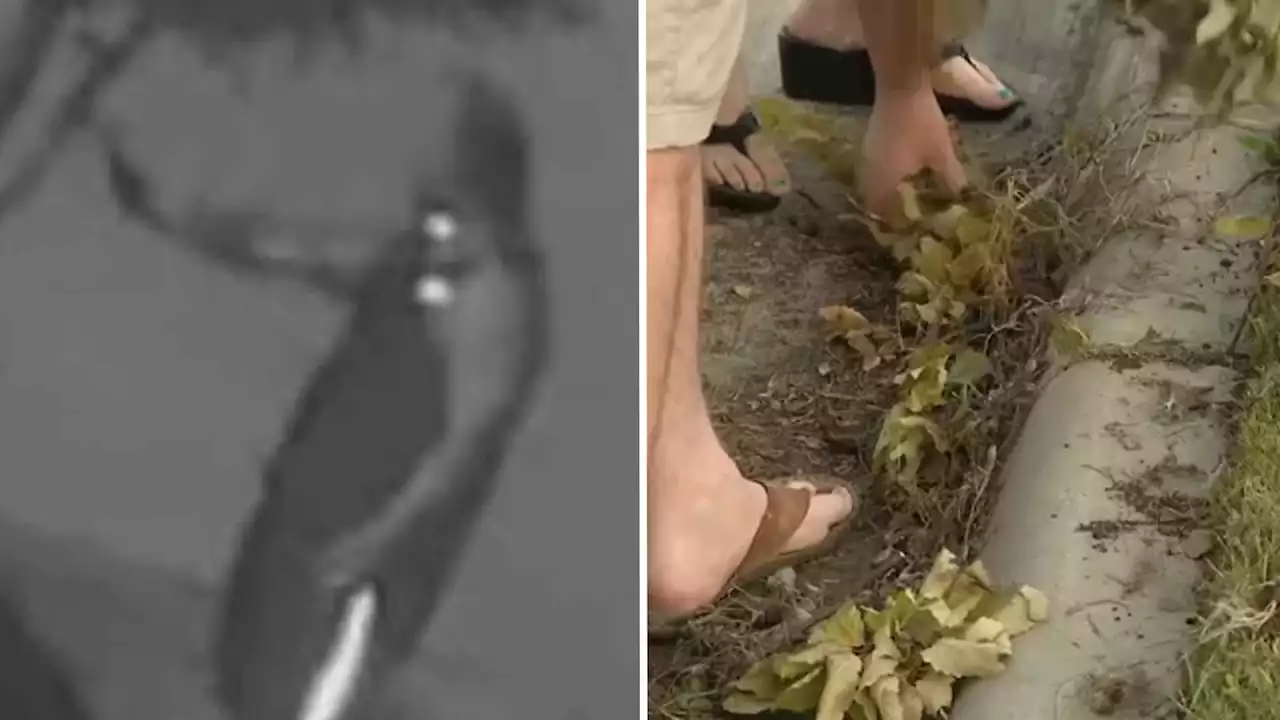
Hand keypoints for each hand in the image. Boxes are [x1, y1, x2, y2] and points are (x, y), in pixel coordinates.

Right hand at [860, 86, 967, 215]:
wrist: (901, 87)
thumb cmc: (921, 124)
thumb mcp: (942, 154)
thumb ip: (950, 180)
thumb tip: (959, 200)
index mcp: (884, 183)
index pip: (885, 216)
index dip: (897, 227)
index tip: (912, 231)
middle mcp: (869, 176)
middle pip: (875, 205)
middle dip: (892, 213)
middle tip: (912, 217)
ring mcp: (866, 160)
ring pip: (873, 188)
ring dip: (888, 196)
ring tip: (909, 199)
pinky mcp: (869, 147)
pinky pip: (875, 174)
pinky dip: (886, 181)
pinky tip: (903, 176)